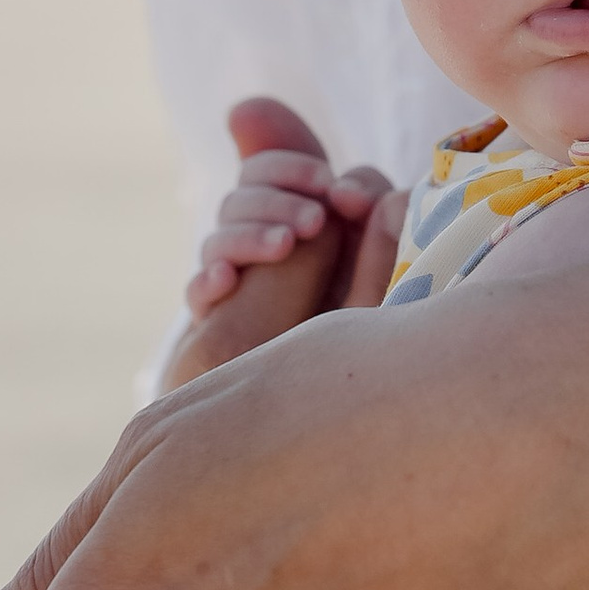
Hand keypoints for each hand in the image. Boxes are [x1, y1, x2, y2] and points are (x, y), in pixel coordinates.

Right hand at [164, 95, 404, 384]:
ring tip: (282, 246)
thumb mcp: (384, 293)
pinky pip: (199, 290)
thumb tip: (389, 195)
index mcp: (318, 219)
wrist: (333, 419)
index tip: (339, 197)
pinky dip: (206, 281)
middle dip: (279, 194)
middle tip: (314, 221)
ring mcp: (243, 276)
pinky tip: (225, 282)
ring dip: (248, 232)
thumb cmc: (376, 358)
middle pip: (251, 187)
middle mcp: (277, 240)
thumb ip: (379, 233)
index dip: (304, 170)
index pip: (293, 171)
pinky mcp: (220, 318)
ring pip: (223, 232)